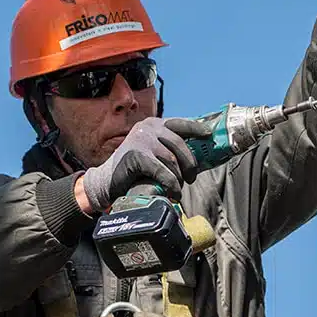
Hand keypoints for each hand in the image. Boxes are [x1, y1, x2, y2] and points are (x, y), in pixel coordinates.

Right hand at [78, 117, 206, 213]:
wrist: (107, 181)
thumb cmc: (135, 170)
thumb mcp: (152, 152)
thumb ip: (169, 149)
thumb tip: (198, 156)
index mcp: (153, 124)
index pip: (180, 123)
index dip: (196, 129)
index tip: (209, 135)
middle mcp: (147, 128)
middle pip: (180, 144)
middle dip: (190, 164)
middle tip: (191, 178)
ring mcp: (141, 140)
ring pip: (172, 160)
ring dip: (179, 177)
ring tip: (178, 188)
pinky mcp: (136, 156)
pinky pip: (163, 171)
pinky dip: (171, 184)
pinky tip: (173, 193)